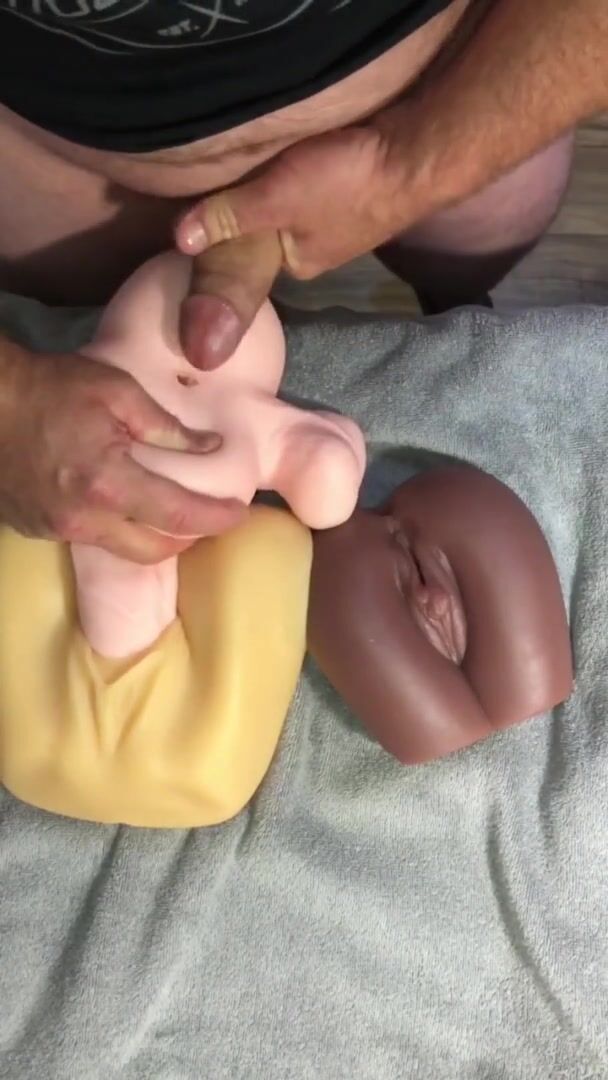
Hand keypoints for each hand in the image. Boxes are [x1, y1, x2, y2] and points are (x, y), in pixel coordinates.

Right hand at [0, 345, 244, 562]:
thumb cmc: (49, 387)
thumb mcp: (117, 391)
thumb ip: (168, 425)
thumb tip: (211, 445)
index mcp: (109, 484)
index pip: (179, 515)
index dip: (217, 518)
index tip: (239, 513)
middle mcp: (85, 519)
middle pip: (154, 552)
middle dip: (188, 538)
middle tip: (206, 516)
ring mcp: (58, 530)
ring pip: (122, 551)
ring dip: (152, 538)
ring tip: (168, 512)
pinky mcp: (38, 530)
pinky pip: (91, 541)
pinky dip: (115, 529)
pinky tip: (120, 505)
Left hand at [175, 123, 407, 368]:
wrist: (419, 155)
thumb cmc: (346, 185)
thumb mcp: (276, 201)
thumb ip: (229, 217)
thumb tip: (180, 241)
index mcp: (297, 265)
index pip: (247, 256)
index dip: (224, 232)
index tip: (201, 205)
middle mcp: (319, 251)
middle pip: (269, 231)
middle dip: (251, 212)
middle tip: (223, 175)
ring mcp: (342, 224)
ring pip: (292, 210)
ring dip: (277, 192)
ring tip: (254, 165)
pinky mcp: (359, 193)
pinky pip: (314, 189)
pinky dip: (302, 177)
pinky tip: (296, 158)